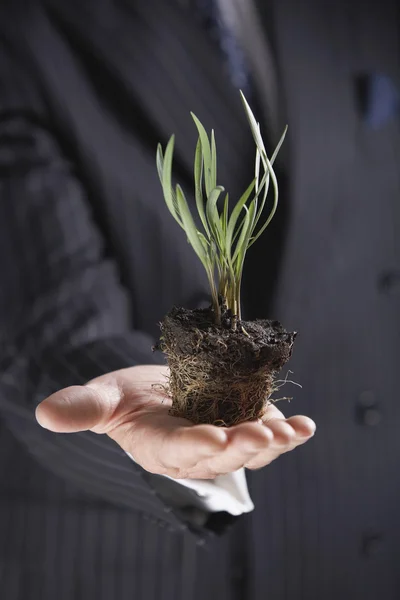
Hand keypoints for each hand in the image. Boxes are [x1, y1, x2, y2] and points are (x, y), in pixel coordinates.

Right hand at [36, 365, 315, 478]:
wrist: (153, 393)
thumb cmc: (123, 398)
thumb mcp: (102, 397)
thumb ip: (81, 407)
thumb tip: (44, 414)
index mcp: (159, 447)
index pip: (176, 452)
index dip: (194, 447)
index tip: (213, 439)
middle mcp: (195, 452)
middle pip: (220, 456)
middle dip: (242, 448)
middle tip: (261, 436)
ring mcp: (223, 439)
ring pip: (250, 451)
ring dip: (274, 444)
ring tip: (294, 433)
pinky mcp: (242, 424)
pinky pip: (267, 432)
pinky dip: (288, 432)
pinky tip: (305, 427)